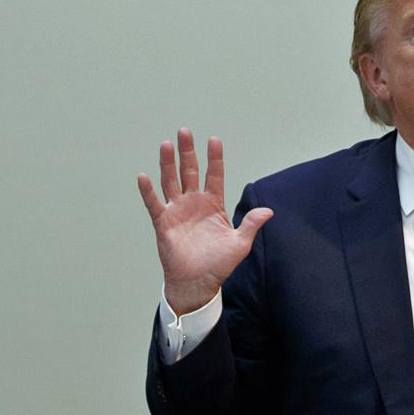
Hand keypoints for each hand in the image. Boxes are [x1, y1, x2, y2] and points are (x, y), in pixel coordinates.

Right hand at [137, 128, 272, 314]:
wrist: (198, 283)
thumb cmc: (219, 264)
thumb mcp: (240, 244)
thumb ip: (251, 225)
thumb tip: (269, 211)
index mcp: (213, 204)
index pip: (214, 175)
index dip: (214, 158)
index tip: (214, 140)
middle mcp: (194, 203)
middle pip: (190, 171)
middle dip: (188, 152)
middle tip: (184, 131)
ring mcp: (177, 211)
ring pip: (171, 182)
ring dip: (168, 163)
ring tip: (167, 144)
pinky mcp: (163, 223)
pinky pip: (154, 204)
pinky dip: (148, 191)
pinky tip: (144, 177)